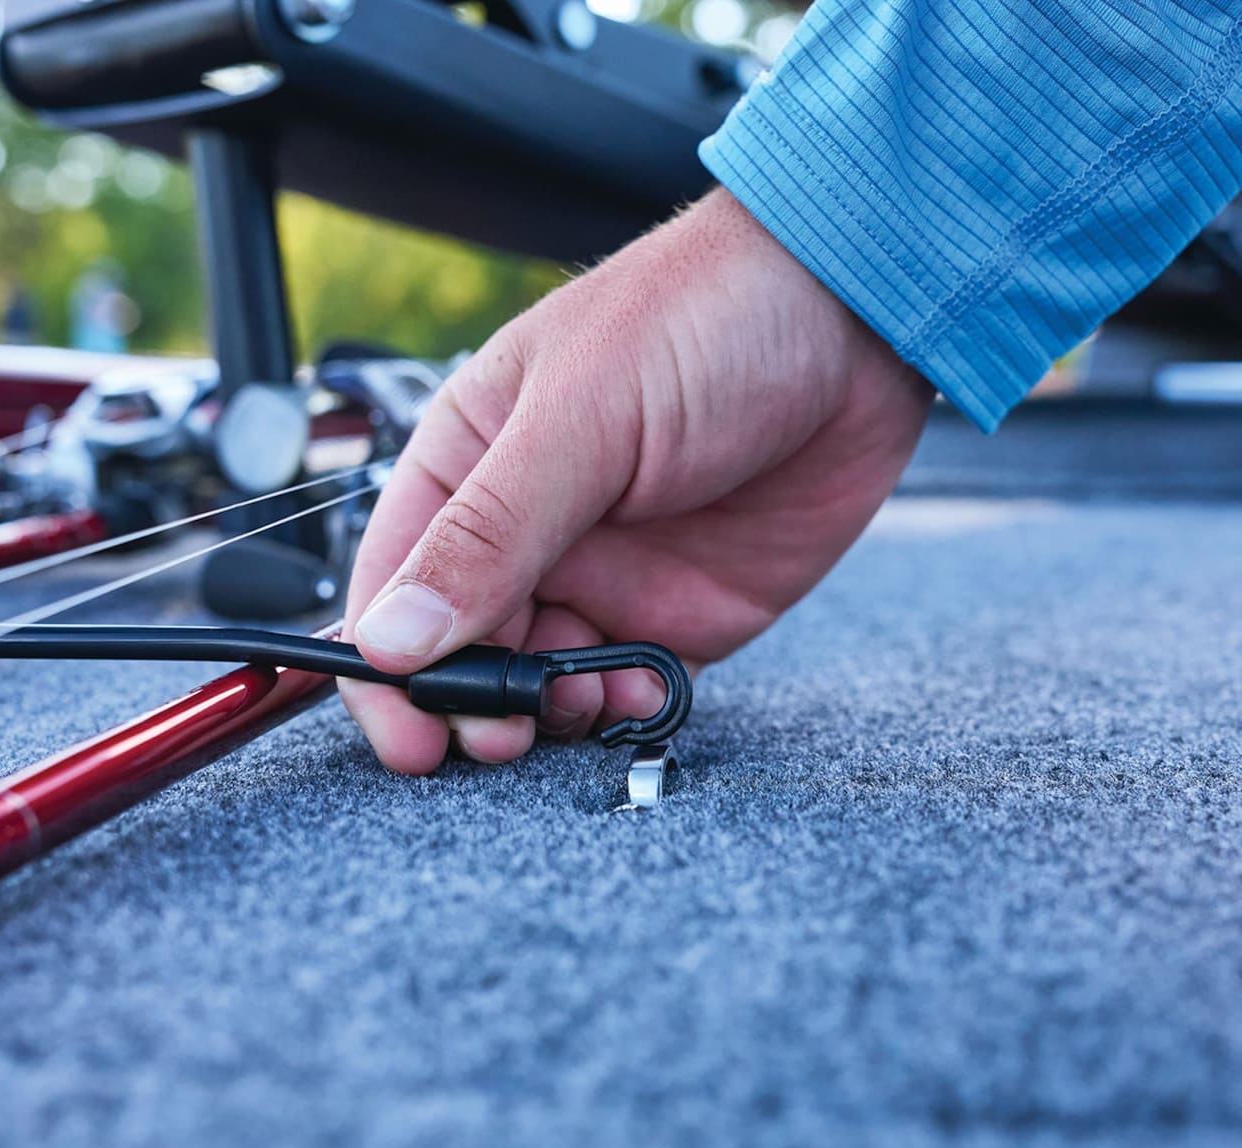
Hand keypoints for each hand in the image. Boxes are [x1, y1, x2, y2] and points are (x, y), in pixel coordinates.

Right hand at [342, 188, 932, 772]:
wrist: (856, 319)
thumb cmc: (706, 316)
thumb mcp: (582, 419)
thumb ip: (489, 534)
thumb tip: (392, 636)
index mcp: (472, 461)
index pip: (393, 581)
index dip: (384, 666)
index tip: (407, 734)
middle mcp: (529, 527)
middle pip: (462, 646)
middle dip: (470, 703)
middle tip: (496, 737)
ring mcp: (606, 571)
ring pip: (540, 678)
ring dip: (547, 713)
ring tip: (576, 706)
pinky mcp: (680, 607)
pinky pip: (628, 683)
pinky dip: (623, 704)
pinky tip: (641, 692)